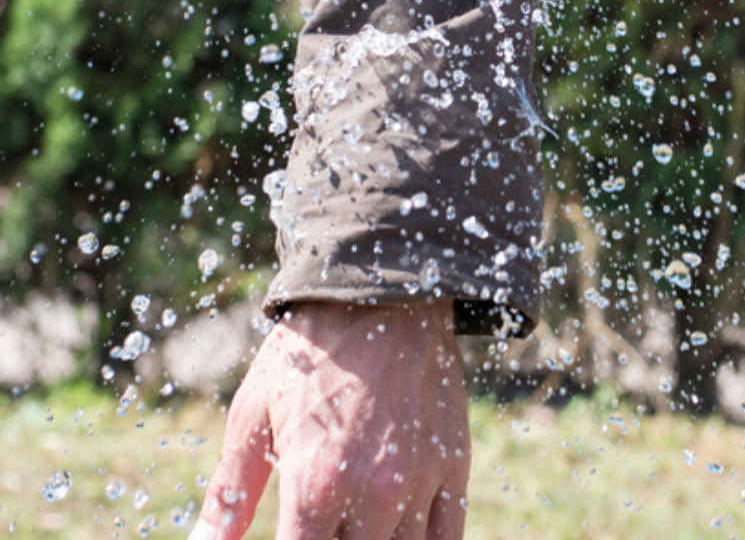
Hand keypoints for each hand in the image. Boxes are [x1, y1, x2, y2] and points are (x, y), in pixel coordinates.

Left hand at [188, 301, 469, 539]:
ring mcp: (419, 482)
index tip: (287, 536)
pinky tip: (396, 536)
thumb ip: (229, 493)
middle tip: (317, 522)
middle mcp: (372, 495)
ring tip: (349, 524)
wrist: (382, 291)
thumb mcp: (254, 412)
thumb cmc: (311, 349)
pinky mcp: (453, 465)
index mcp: (314, 486)